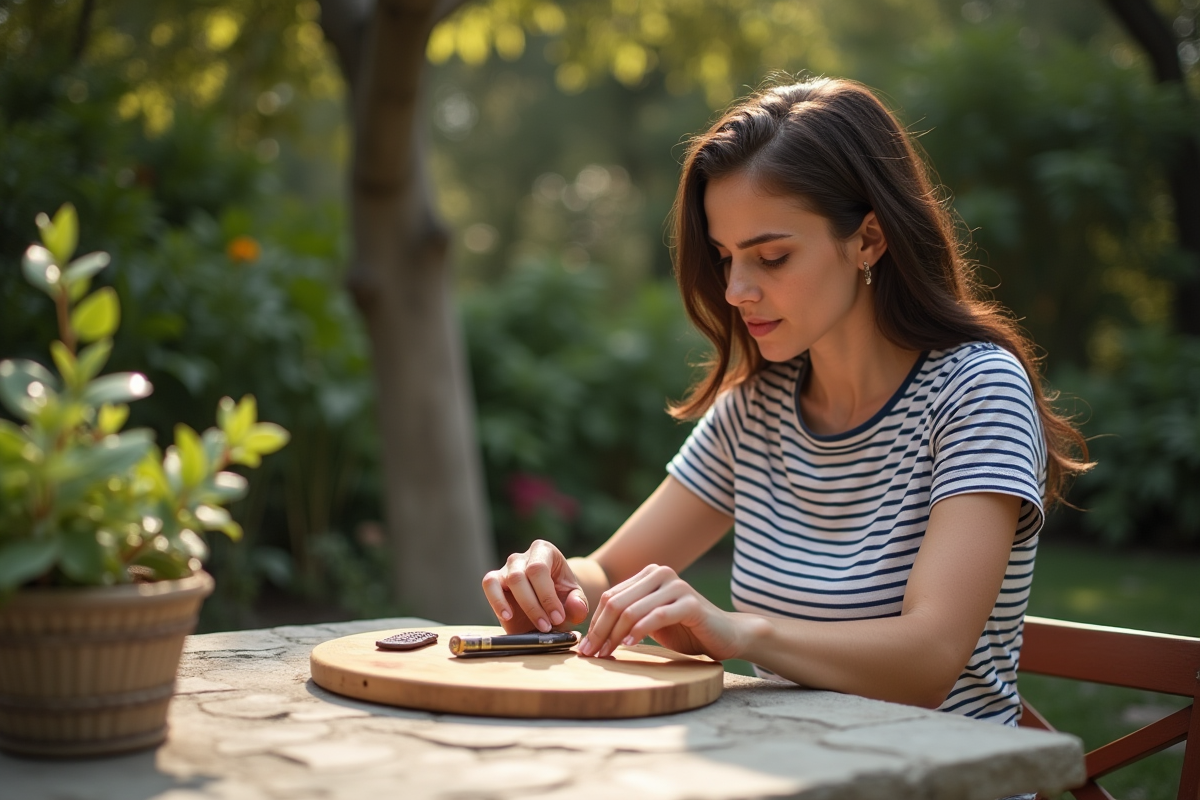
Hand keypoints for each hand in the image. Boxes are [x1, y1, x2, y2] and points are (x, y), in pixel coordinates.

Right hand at [481, 540, 588, 632]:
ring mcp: (506, 567)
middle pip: (521, 576)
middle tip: (547, 626)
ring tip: (533, 626)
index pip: (539, 569)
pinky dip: (496, 601)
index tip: (558, 618)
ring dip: (521, 606)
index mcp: (544, 551)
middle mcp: (522, 557)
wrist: (549, 602)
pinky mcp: (494, 581)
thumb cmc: (562, 596)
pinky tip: (507, 617)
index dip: (547, 595)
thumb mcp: (575, 599)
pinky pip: (490, 585)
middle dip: (535, 605)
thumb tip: (576, 607)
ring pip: (508, 581)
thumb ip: (579, 603)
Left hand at [577, 564, 742, 660]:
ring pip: (632, 610)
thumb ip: (628, 618)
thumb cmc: (686, 631)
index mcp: (649, 575)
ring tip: (606, 654)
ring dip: (614, 635)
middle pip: (617, 602)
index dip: (595, 623)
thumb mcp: (651, 622)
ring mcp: (676, 586)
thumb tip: (592, 635)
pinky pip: (656, 616)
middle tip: (590, 654)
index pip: (610, 597)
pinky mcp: (690, 603)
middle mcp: (661, 574)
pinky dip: (638, 632)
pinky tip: (628, 645)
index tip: (584, 647)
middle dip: (600, 630)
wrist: (726, 635)